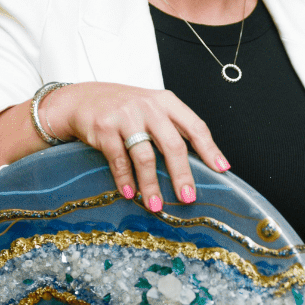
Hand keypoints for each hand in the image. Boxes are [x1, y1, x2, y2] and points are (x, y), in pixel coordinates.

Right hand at [44, 82, 228, 210]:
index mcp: (166, 102)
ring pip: (145, 156)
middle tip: (188, 197)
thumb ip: (172, 129)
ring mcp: (125, 115)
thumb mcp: (151, 109)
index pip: (195, 126)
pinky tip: (130, 193)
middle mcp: (148, 106)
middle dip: (182, 175)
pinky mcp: (104, 127)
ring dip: (151, 185)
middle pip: (173, 144)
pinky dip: (126, 180)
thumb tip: (198, 164)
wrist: (82, 99)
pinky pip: (119, 160)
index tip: (222, 169)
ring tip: (156, 205)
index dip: (209, 149)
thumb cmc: (124, 109)